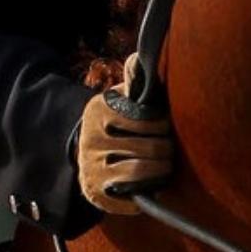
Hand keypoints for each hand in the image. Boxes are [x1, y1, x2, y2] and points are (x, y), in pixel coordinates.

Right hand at [77, 61, 173, 214]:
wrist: (84, 155)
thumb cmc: (114, 123)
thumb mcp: (118, 98)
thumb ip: (134, 79)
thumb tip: (141, 57)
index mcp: (99, 110)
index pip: (149, 119)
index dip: (164, 124)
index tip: (163, 126)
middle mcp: (92, 139)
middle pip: (153, 147)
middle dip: (166, 148)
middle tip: (167, 148)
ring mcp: (93, 167)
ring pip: (145, 170)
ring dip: (162, 169)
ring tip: (164, 164)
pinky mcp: (98, 193)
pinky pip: (135, 194)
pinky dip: (150, 189)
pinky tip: (152, 183)